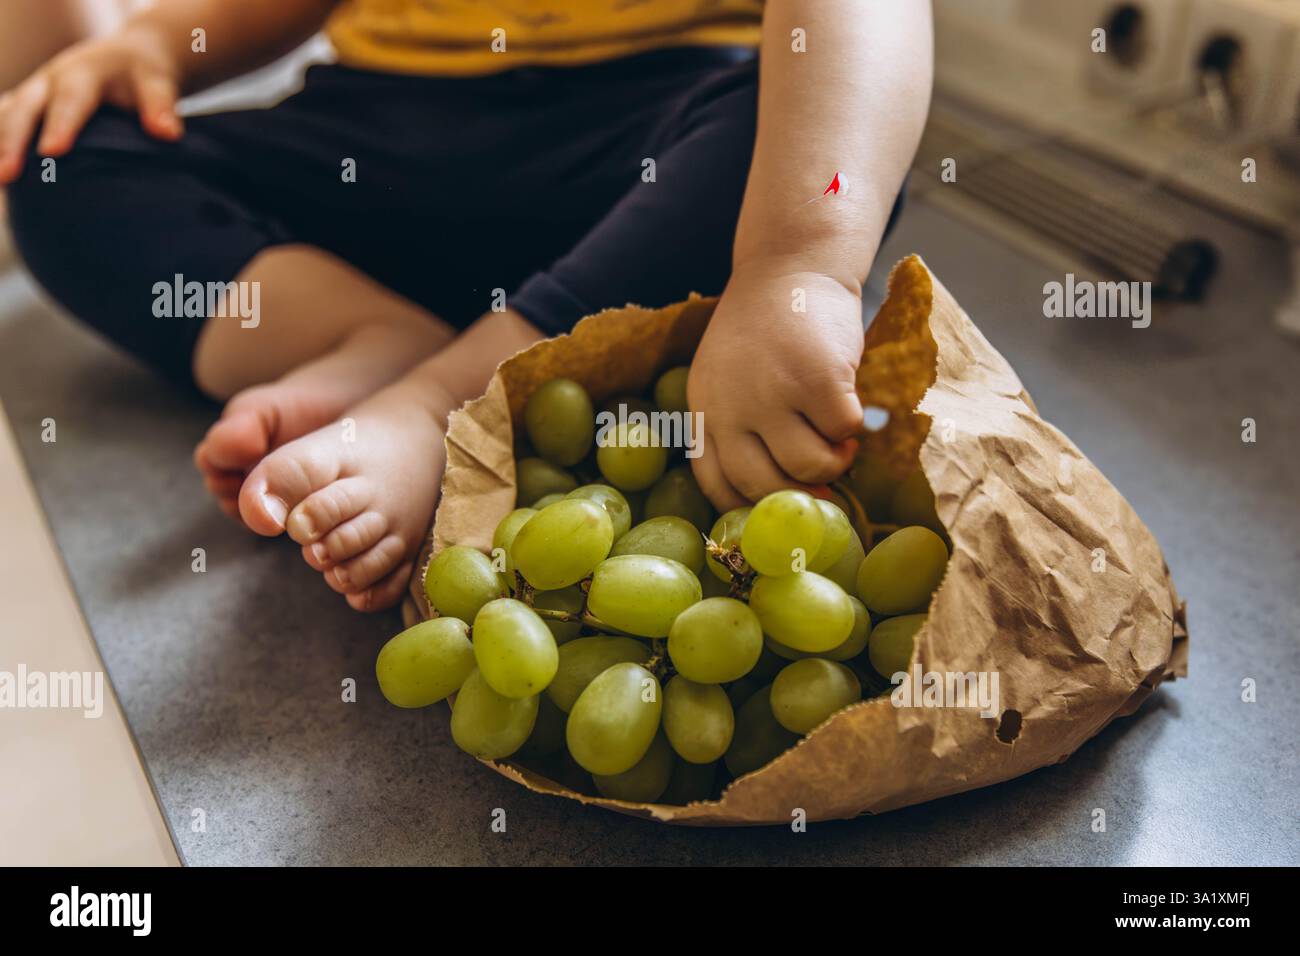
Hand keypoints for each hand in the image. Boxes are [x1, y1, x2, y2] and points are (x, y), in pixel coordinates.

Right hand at [0, 26, 181, 183]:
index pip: (71, 102)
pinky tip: (0, 176)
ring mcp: (36, 92)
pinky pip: (6, 120)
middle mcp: (51, 81)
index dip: (61, 126)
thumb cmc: (143, 74)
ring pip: (9, 115)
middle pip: (26, 109)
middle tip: (8, 175)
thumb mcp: (156, 81)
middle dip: (14, 142)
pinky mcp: (29, 104)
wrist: (129, 57)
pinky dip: (0, 142)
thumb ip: (160, 106)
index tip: (53, 152)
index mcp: (82, 73)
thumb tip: (169, 134)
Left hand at [687, 266, 863, 509]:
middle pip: (762, 485)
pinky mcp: (818, 379)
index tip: (779, 506)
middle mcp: (730, 406)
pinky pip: (843, 431)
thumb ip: (741, 428)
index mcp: (702, 409)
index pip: (716, 485)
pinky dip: (855, 428)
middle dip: (798, 492)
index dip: (751, 507)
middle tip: (822, 479)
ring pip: (808, 466)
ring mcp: (773, 393)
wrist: (792, 265)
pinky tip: (852, 409)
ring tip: (839, 442)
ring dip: (833, 462)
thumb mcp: (729, 378)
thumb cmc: (766, 331)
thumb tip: (786, 492)